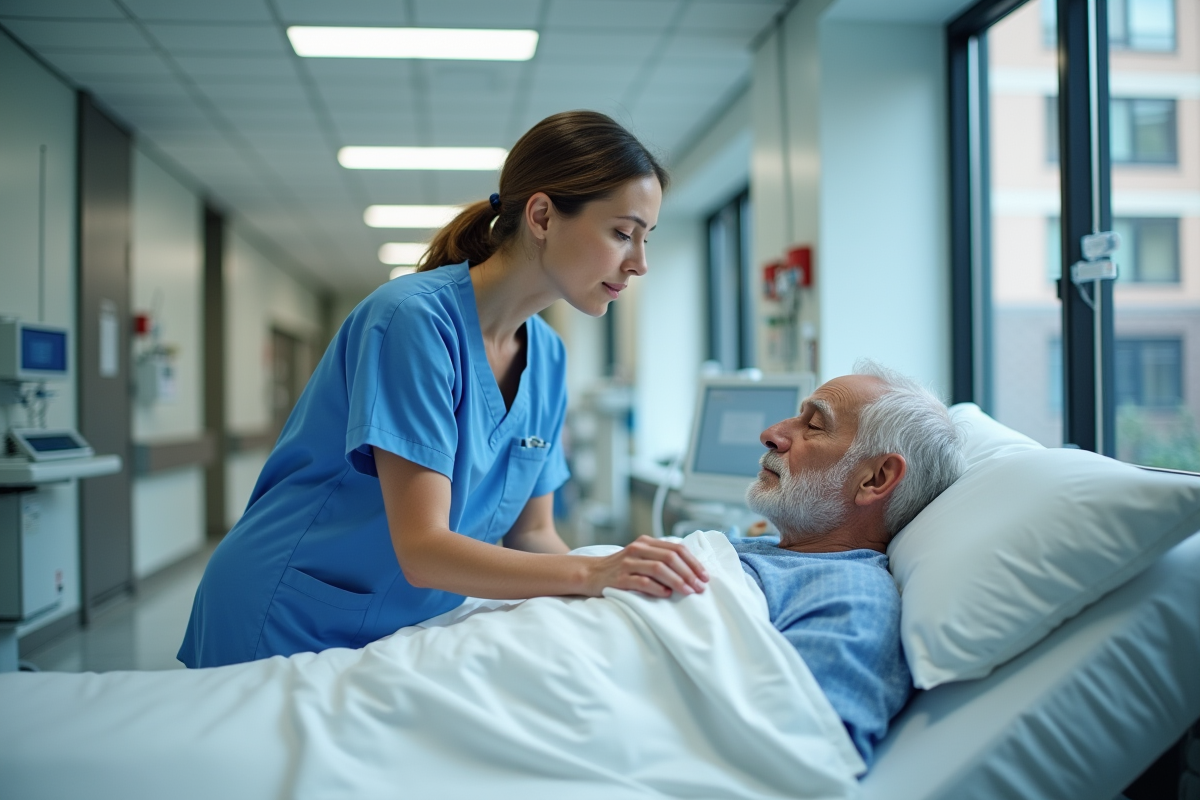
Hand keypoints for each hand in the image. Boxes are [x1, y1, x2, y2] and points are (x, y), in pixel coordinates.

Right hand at [584, 536, 709, 597]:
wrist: (590, 573)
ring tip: (688, 592)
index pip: (676, 549)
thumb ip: (660, 559)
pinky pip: (642, 582)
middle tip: (700, 587)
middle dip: (689, 573)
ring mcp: (628, 563)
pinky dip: (657, 588)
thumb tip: (691, 572)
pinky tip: (666, 594)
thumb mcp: (640, 557)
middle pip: (670, 557)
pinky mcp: (620, 578)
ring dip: (677, 581)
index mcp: (646, 542)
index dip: (694, 562)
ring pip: (659, 568)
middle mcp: (638, 549)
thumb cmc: (620, 569)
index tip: (705, 576)